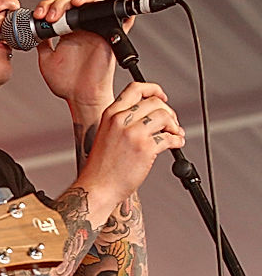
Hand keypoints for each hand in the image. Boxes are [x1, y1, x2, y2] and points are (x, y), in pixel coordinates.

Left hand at [35, 0, 139, 109]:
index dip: (48, 5)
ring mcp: (98, 30)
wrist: (80, 97)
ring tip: (75, 4)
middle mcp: (84, 27)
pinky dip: (129, 3)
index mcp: (68, 29)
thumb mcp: (46, 57)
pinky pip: (125, 18)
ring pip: (97, 2)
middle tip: (52, 16)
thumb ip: (42, 41)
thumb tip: (33, 27)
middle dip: (61, 3)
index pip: (59, 6)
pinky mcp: (113, 37)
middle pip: (75, 0)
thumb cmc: (66, 82)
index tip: (39, 16)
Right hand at [78, 81, 184, 211]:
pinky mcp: (145, 148)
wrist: (97, 186)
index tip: (162, 97)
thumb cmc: (102, 165)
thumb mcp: (106, 134)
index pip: (135, 89)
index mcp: (110, 114)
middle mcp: (120, 120)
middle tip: (172, 123)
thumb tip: (151, 115)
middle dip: (169, 112)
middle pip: (155, 103)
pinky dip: (177, 141)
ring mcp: (133, 133)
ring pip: (164, 117)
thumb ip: (123, 121)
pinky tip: (176, 144)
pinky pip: (169, 138)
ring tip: (175, 134)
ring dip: (175, 126)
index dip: (153, 90)